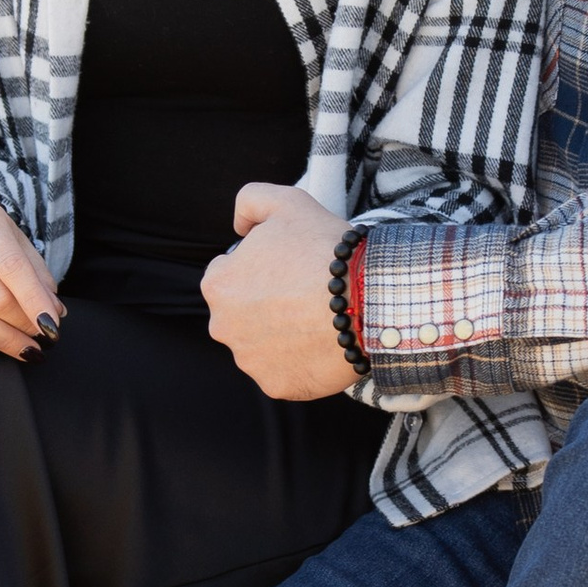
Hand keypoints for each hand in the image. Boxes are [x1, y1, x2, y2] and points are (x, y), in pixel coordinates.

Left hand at [201, 182, 355, 399]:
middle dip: (267, 303)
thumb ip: (250, 201)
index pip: (231, 273)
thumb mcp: (287, 201)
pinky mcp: (276, 385)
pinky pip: (284, 371)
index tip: (291, 267)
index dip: (263, 267)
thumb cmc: (325, 248)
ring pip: (262, 343)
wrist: (368, 297)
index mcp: (218, 284)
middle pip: (243, 312)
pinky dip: (300, 361)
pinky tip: (322, 342)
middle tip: (306, 292)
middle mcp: (223, 327)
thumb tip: (238, 226)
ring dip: (282, 333)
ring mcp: (249, 361)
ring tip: (318, 318)